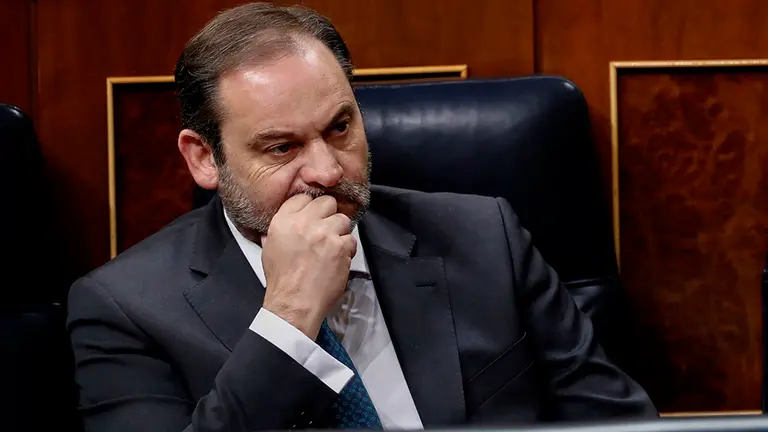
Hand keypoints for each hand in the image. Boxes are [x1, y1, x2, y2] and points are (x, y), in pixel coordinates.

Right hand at [261, 194, 356, 338]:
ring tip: (331, 247)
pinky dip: (346, 249)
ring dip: (339, 232)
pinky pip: (351, 240)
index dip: (311, 208)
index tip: (313, 217)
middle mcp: (305, 223)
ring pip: (342, 220)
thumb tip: (287, 222)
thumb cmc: (282, 280)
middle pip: (327, 203)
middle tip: (325, 230)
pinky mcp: (341, 247)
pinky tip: (337, 260)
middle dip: (328, 215)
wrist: (295, 303)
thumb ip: (279, 229)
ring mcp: (325, 234)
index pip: (303, 198)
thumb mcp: (269, 248)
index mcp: (284, 221)